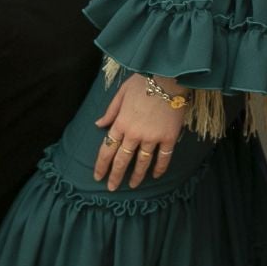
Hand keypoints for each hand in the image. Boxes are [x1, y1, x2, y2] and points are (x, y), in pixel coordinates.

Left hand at [94, 74, 186, 190]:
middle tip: (111, 188)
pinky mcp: (168, 137)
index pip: (107, 149)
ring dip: (137, 175)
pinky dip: (160, 168)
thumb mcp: (121, 93)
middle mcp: (134, 134)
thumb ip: (110, 111)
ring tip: (133, 185)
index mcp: (121, 123)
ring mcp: (152, 137)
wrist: (168, 77)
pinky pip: (164, 157)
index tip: (98, 176)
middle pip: (122, 160)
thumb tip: (98, 124)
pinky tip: (156, 175)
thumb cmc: (144, 81)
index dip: (101, 165)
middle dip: (115, 176)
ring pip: (142, 162)